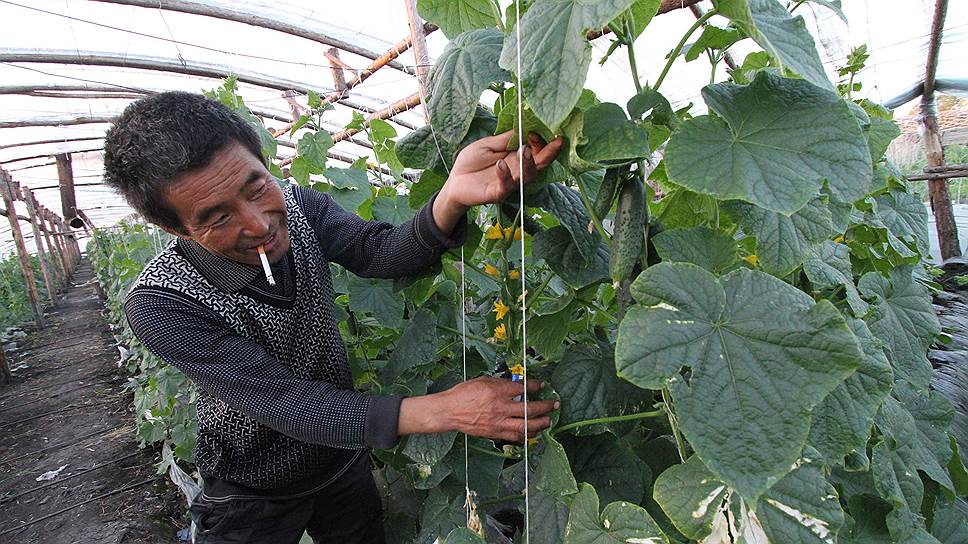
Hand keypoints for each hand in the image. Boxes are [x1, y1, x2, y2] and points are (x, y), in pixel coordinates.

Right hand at [398, 376, 558, 441]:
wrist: (449, 411)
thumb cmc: (463, 394)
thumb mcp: (483, 381)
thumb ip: (501, 383)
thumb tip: (516, 384)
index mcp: (497, 391)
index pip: (524, 388)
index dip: (536, 386)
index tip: (542, 384)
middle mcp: (500, 408)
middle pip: (530, 409)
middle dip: (546, 406)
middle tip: (555, 404)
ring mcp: (498, 423)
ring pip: (526, 426)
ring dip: (540, 424)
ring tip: (548, 421)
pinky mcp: (495, 433)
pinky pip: (515, 436)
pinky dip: (526, 435)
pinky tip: (532, 432)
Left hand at [446, 131, 563, 206]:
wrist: (455, 181)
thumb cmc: (471, 162)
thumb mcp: (488, 144)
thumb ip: (506, 139)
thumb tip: (524, 125)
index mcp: (516, 157)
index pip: (537, 150)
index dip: (542, 141)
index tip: (542, 130)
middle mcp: (517, 171)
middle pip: (539, 164)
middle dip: (548, 153)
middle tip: (555, 143)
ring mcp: (509, 183)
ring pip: (527, 176)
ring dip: (528, 163)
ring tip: (525, 150)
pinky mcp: (497, 193)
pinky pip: (505, 186)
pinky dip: (505, 175)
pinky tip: (500, 164)